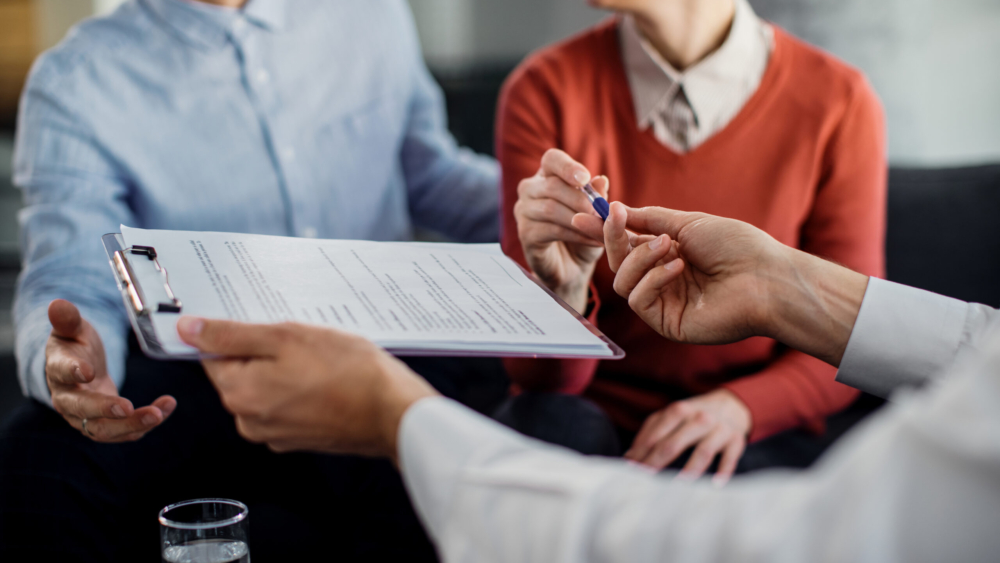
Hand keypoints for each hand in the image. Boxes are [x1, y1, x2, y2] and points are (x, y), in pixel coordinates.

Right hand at [45, 299, 174, 441]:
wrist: (81, 367)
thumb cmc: (76, 345)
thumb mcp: (73, 329)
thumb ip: (68, 319)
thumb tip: (57, 304)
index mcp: (58, 371)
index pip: (61, 372)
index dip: (73, 371)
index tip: (89, 370)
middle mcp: (68, 399)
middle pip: (82, 410)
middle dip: (105, 409)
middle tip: (128, 407)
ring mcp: (86, 417)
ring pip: (104, 429)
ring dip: (132, 424)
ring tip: (157, 414)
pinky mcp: (106, 425)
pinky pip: (125, 431)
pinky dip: (146, 424)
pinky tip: (166, 408)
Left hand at [177, 317, 438, 460]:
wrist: (393, 412)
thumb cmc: (349, 372)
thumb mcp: (287, 338)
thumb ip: (232, 335)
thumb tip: (188, 330)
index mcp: (239, 394)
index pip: (214, 355)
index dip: (238, 334)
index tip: (265, 326)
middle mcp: (250, 421)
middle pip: (241, 373)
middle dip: (266, 352)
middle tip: (300, 340)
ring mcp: (275, 434)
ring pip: (267, 388)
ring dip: (286, 370)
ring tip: (320, 359)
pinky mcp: (299, 438)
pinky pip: (287, 404)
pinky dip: (301, 389)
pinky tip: (327, 377)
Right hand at [514, 149, 609, 311]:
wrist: (573, 268)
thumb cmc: (583, 233)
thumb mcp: (596, 213)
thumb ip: (597, 197)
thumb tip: (600, 180)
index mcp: (547, 176)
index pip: (552, 159)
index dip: (567, 167)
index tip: (585, 178)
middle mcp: (530, 189)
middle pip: (552, 185)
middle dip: (580, 199)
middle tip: (601, 212)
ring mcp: (524, 211)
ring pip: (550, 208)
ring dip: (580, 219)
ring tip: (602, 229)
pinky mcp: (525, 234)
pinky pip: (551, 230)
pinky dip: (576, 235)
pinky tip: (593, 241)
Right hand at [572, 203, 868, 364]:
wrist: (766, 277)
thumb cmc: (737, 246)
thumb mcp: (688, 223)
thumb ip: (649, 219)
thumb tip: (617, 210)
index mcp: (668, 255)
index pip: (627, 244)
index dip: (605, 231)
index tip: (584, 215)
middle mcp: (662, 280)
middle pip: (618, 263)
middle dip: (614, 239)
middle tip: (616, 218)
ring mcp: (664, 302)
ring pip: (623, 282)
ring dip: (639, 258)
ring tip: (668, 246)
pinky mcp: (667, 323)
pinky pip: (638, 300)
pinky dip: (653, 278)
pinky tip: (678, 268)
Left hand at [625, 389, 750, 484]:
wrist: (731, 405)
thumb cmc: (694, 415)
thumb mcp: (672, 415)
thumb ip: (651, 431)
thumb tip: (629, 456)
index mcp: (679, 410)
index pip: (655, 435)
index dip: (641, 453)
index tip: (630, 470)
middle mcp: (698, 418)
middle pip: (673, 443)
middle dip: (657, 463)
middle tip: (645, 481)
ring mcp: (718, 429)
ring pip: (702, 451)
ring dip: (690, 470)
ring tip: (677, 487)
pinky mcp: (735, 440)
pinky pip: (730, 457)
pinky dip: (723, 471)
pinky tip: (715, 485)